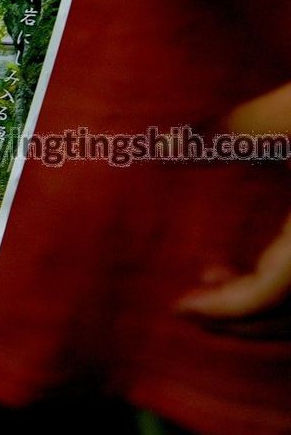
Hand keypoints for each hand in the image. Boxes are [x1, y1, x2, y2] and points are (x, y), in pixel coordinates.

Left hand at [176, 82, 290, 319]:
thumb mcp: (283, 114)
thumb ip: (219, 135)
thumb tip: (157, 145)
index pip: (271, 293)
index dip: (224, 309)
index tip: (179, 308)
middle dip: (242, 319)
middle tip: (191, 308)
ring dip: (267, 307)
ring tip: (213, 277)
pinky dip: (290, 290)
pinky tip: (256, 264)